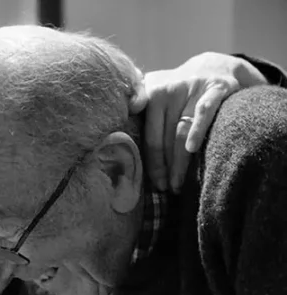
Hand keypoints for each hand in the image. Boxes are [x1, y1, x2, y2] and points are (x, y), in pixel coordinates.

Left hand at [130, 53, 267, 192]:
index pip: (149, 138)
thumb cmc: (180, 94)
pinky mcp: (216, 88)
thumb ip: (138, 114)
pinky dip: (196, 130)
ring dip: (179, 161)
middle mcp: (169, 90)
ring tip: (178, 184)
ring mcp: (193, 88)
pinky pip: (204, 111)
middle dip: (164, 168)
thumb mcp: (156, 96)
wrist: (216, 67)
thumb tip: (116, 146)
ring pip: (181, 131)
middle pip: (163, 139)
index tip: (155, 184)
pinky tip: (191, 150)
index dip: (151, 164)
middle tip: (166, 189)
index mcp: (151, 96)